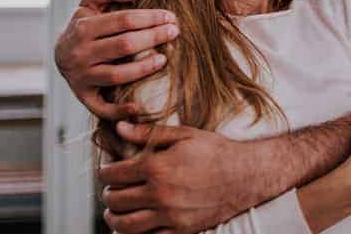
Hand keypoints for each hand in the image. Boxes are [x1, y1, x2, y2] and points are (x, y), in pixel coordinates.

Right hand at [53, 0, 179, 120]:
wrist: (59, 54)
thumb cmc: (83, 25)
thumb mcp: (89, 3)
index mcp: (83, 27)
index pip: (124, 20)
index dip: (150, 18)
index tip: (170, 17)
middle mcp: (81, 53)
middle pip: (124, 45)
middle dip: (153, 37)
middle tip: (174, 32)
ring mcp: (81, 77)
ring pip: (117, 75)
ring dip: (144, 68)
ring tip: (165, 59)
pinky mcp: (84, 97)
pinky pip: (102, 108)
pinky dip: (119, 110)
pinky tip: (139, 107)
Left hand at [100, 122, 248, 232]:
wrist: (246, 175)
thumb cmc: (216, 152)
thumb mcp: (184, 135)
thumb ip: (149, 133)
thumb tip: (120, 127)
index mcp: (158, 167)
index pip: (113, 174)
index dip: (104, 172)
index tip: (106, 171)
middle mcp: (160, 193)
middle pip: (115, 200)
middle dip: (108, 194)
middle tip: (111, 190)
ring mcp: (170, 215)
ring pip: (125, 225)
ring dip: (114, 219)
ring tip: (115, 212)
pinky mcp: (181, 230)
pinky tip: (137, 224)